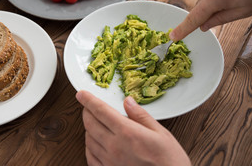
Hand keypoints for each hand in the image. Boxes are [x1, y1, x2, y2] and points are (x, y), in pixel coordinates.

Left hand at [76, 90, 190, 165]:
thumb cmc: (169, 161)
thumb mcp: (160, 133)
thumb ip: (141, 115)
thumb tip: (128, 101)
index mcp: (127, 133)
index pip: (101, 111)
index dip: (89, 100)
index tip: (82, 94)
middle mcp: (114, 146)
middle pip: (90, 123)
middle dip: (86, 111)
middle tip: (88, 106)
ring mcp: (109, 161)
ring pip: (88, 139)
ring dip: (88, 127)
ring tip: (93, 121)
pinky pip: (90, 157)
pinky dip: (89, 146)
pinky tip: (93, 142)